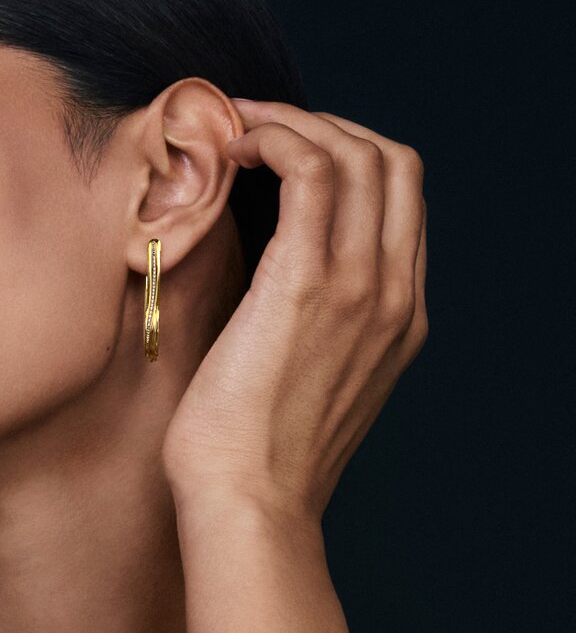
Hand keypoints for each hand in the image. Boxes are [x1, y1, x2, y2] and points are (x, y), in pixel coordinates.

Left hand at [159, 99, 428, 522]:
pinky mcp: (309, 283)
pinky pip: (313, 173)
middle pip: (390, 162)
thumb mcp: (293, 384)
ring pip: (356, 154)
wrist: (247, 509)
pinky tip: (234, 147)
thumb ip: (301, 330)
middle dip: (323, 125)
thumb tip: (258, 289)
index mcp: (398, 317)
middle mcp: (394, 293)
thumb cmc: (246, 460)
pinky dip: (278, 140)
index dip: (343, 155)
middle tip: (253, 126)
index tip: (278, 152)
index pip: (398, 200)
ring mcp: (360, 285)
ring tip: (233, 128)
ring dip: (292, 123)